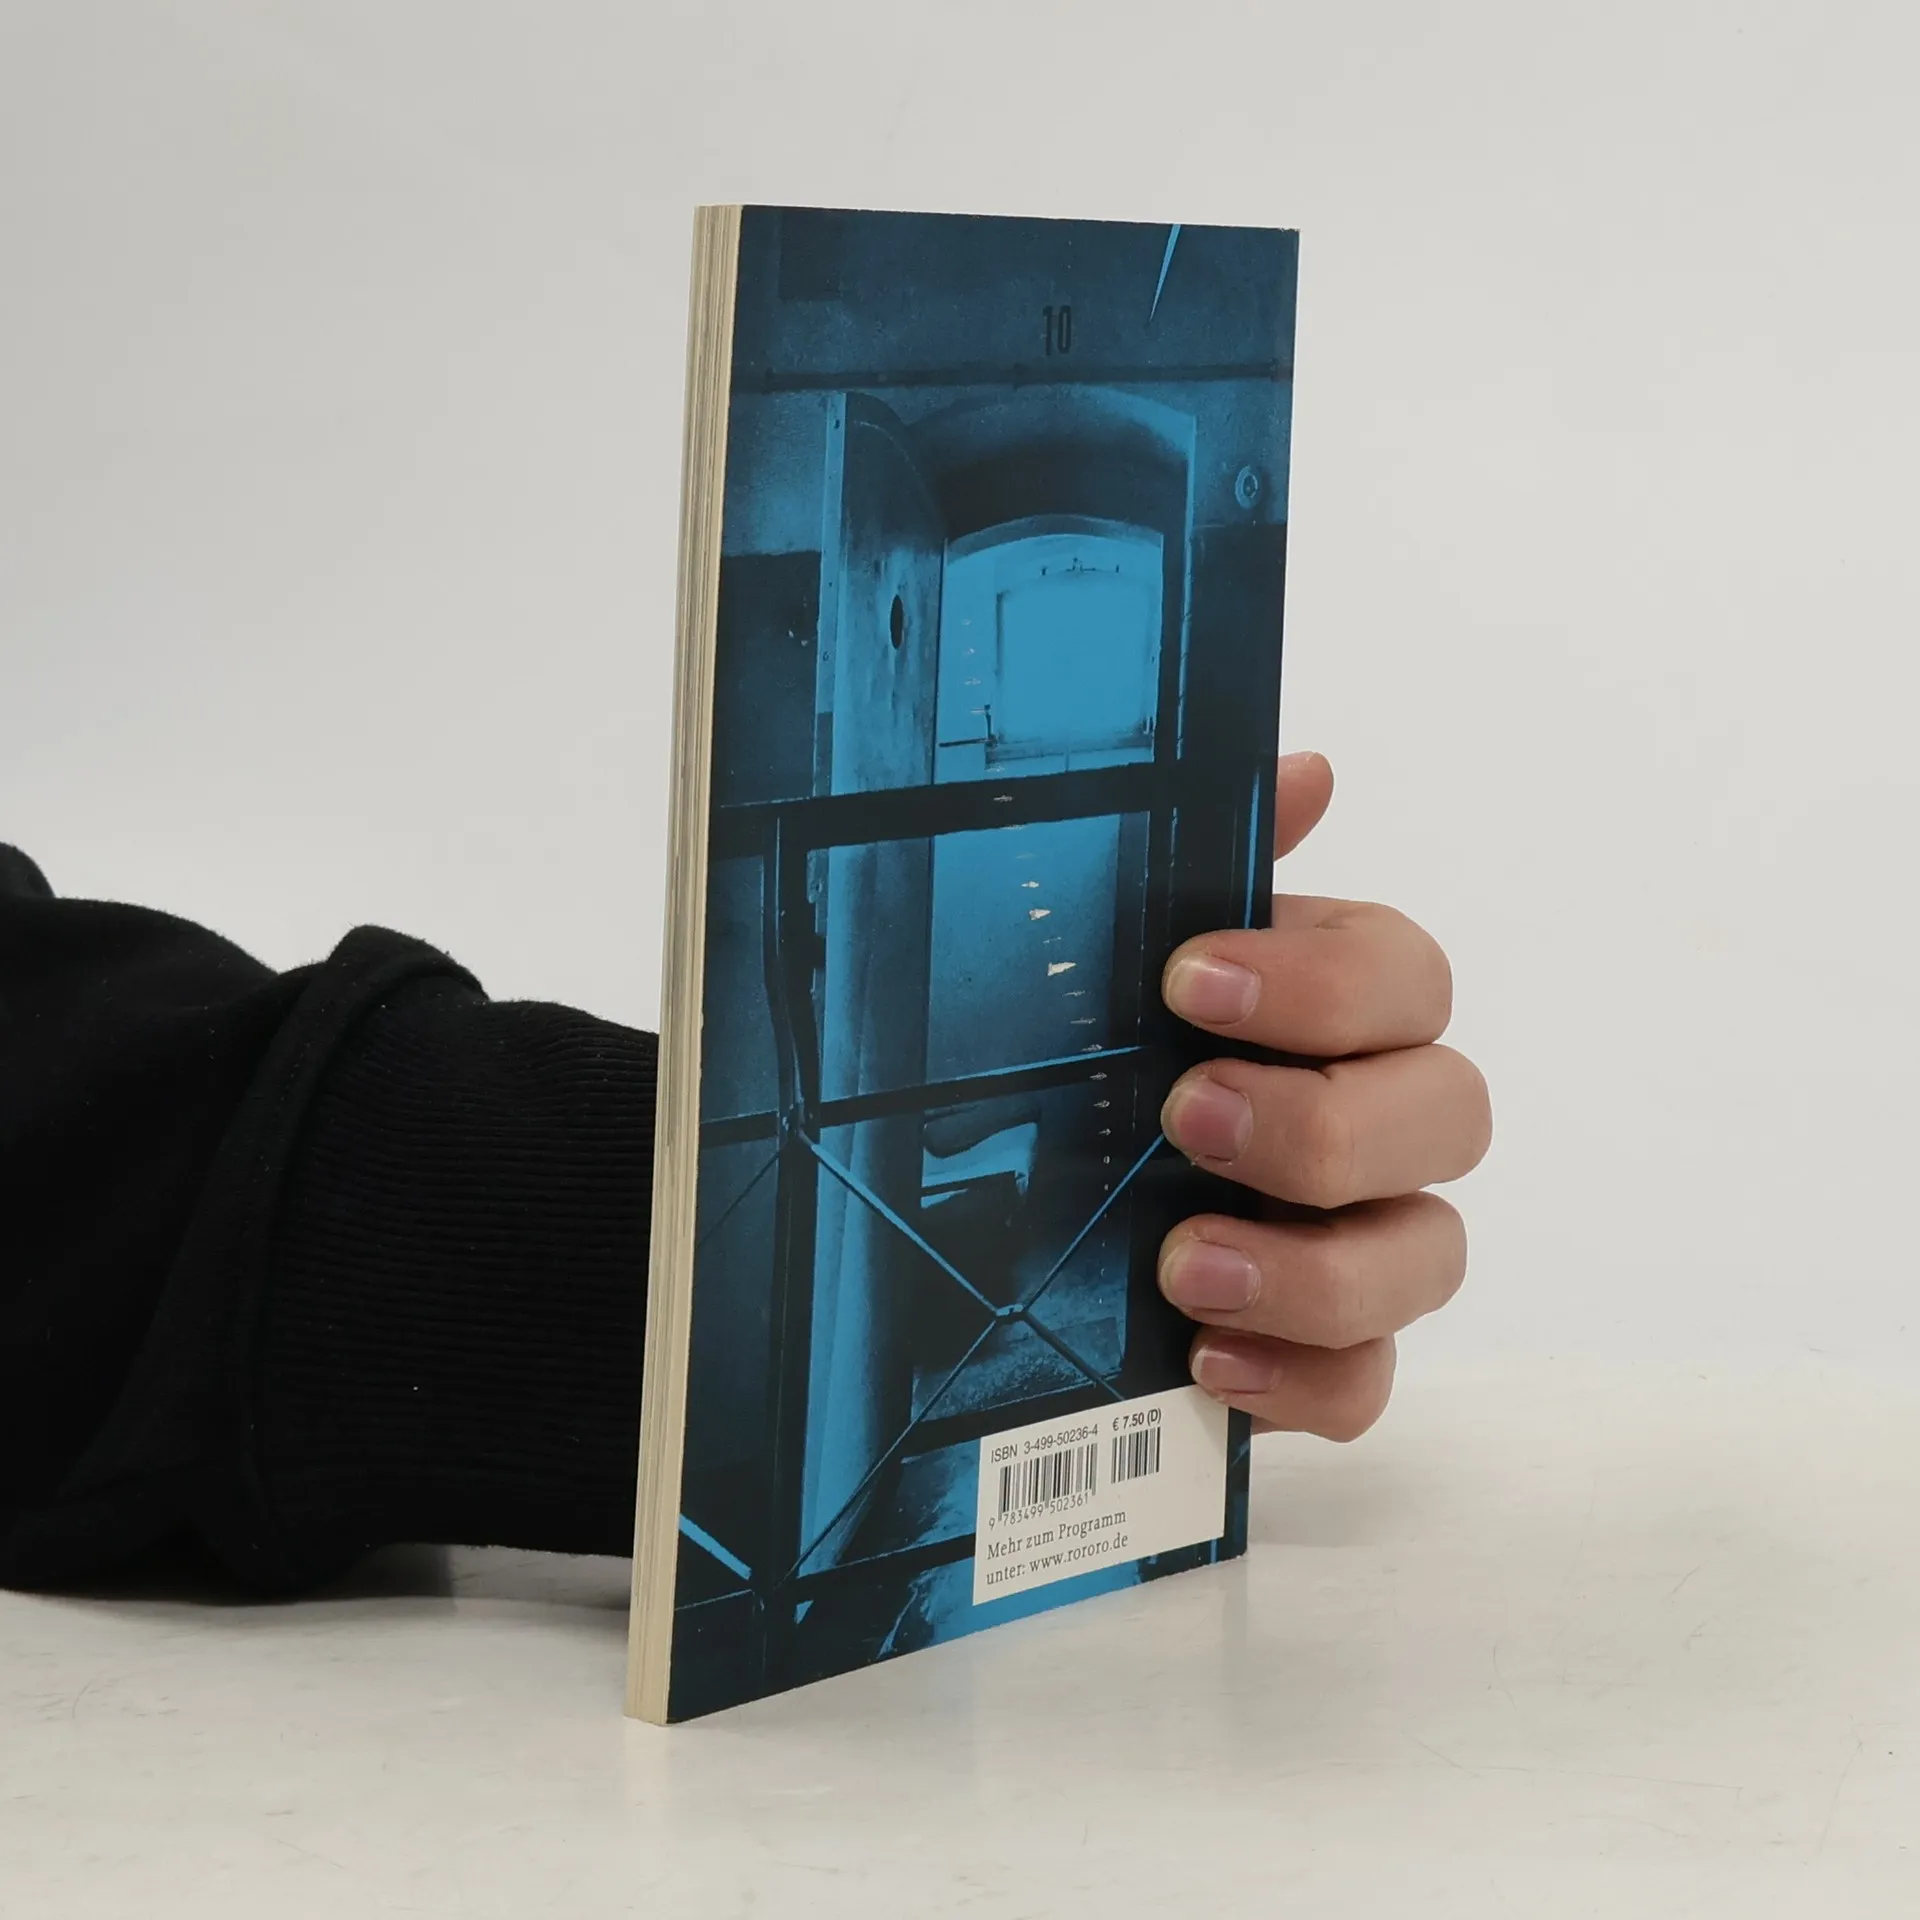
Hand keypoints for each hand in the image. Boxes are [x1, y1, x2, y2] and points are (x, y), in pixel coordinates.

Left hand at [1156, 752, 1490, 1438]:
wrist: (1029, 1198)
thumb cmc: (1098, 1048)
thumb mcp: (1119, 944)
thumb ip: (1213, 856)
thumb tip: (1307, 769)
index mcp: (1339, 1004)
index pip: (1405, 978)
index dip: (1321, 983)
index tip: (1186, 982)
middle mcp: (1380, 1116)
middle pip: (1449, 1115)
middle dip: (1321, 1123)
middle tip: (1186, 1120)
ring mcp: (1367, 1238)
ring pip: (1430, 1257)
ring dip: (1317, 1268)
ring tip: (1181, 1266)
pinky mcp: (1328, 1348)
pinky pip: (1371, 1383)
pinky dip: (1306, 1379)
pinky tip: (1208, 1359)